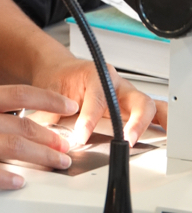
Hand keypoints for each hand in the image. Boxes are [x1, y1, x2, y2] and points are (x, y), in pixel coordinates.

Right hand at [0, 84, 77, 188]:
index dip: (45, 99)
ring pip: (8, 147)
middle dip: (49, 136)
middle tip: (70, 146)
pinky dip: (1, 177)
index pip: (16, 93)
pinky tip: (17, 182)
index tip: (67, 105)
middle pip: (18, 124)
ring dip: (37, 156)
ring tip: (57, 164)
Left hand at [31, 57, 166, 146]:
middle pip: (136, 99)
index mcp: (96, 74)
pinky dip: (160, 124)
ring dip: (148, 124)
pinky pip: (153, 114)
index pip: (99, 97)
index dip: (90, 118)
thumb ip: (50, 112)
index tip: (81, 135)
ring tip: (144, 142)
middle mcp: (116, 83)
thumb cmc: (58, 78)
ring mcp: (126, 95)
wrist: (59, 70)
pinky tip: (162, 135)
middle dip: (135, 120)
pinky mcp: (132, 107)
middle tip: (126, 139)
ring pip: (149, 106)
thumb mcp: (49, 91)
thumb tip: (50, 134)